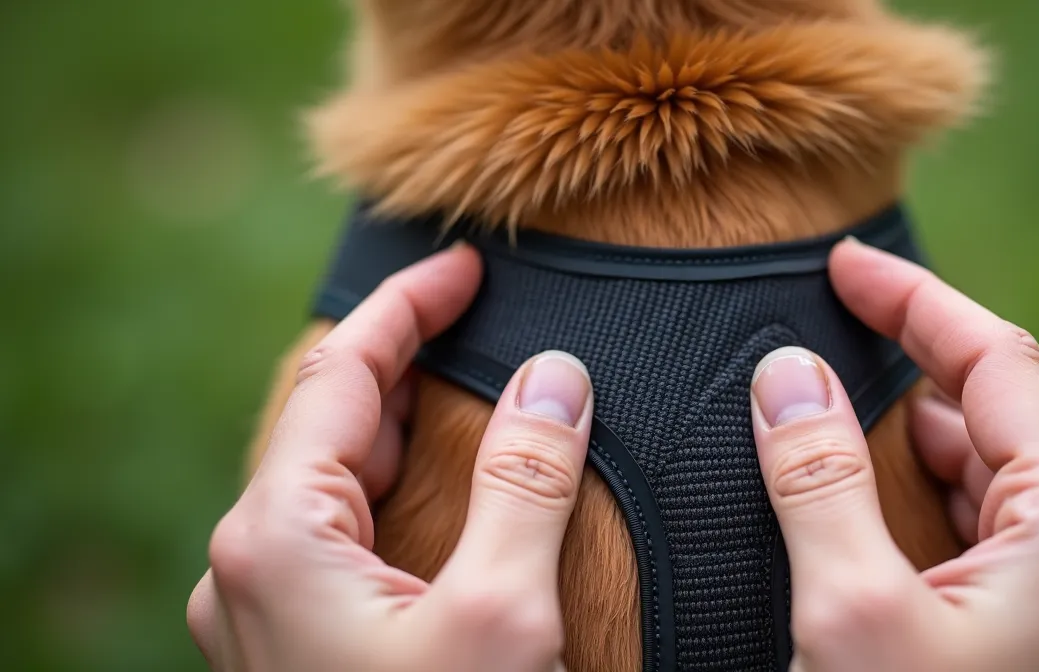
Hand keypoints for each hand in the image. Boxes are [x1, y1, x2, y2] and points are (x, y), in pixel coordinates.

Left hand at [186, 245, 596, 670]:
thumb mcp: (501, 613)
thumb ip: (526, 483)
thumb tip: (553, 376)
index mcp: (278, 540)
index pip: (340, 374)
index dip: (407, 305)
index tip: (465, 265)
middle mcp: (248, 571)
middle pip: (330, 424)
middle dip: (406, 359)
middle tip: (474, 314)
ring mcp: (261, 616)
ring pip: (331, 484)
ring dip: (401, 427)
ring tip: (464, 386)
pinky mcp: (291, 652)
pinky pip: (336, 538)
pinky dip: (392, 489)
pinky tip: (436, 488)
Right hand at [749, 239, 1038, 670]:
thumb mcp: (852, 609)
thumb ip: (819, 478)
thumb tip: (789, 373)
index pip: (998, 362)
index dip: (914, 301)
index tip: (846, 266)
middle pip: (999, 420)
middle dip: (907, 373)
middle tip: (823, 342)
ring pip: (996, 482)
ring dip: (915, 449)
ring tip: (836, 426)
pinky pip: (995, 539)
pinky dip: (931, 507)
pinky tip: (875, 511)